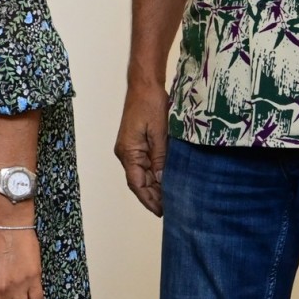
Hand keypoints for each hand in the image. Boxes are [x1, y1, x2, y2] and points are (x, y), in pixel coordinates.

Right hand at [115, 82, 169, 215]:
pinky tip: (166, 180)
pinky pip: (144, 164)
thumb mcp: (159, 134)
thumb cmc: (150, 105)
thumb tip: (163, 181)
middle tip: (172, 209)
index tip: (161, 212)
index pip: (136, 184)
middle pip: (138, 182)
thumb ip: (161, 159)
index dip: (148, 200)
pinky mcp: (136, 143)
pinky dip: (154, 175)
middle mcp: (126, 153)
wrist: (144, 85)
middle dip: (153, 197)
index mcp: (128, 152)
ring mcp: (130, 148)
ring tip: (171, 199)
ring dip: (154, 187)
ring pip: (142, 175)